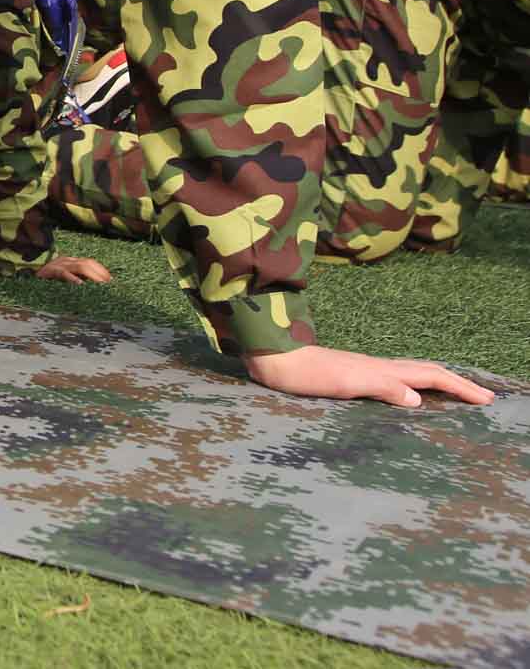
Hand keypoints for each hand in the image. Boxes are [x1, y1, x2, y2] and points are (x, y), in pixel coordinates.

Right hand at [35, 255, 111, 283]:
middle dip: (100, 273)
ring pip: (79, 266)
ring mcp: (57, 265)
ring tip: (100, 285)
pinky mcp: (50, 271)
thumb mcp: (64, 280)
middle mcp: (65, 261)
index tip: (111, 280)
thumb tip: (95, 287)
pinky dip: (72, 279)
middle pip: (87, 263)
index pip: (89, 262)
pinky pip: (63, 273)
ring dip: (92, 276)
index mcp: (69, 261)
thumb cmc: (46, 283)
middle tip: (108, 284)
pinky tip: (80, 285)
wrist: (24, 279)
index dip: (101, 270)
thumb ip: (76, 280)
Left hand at [244, 345, 494, 408]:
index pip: (431, 376)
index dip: (460, 387)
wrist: (271, 358)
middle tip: (485, 397)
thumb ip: (381, 387)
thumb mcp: (344, 382)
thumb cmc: (304, 374)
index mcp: (382, 370)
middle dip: (458, 383)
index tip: (487, 400)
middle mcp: (378, 367)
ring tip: (457, 392)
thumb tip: (419, 399)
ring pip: (412, 372)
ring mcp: (365, 369)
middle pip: (427, 371)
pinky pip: (396, 378)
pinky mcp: (351, 374)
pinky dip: (415, 384)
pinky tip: (409, 393)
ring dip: (439, 382)